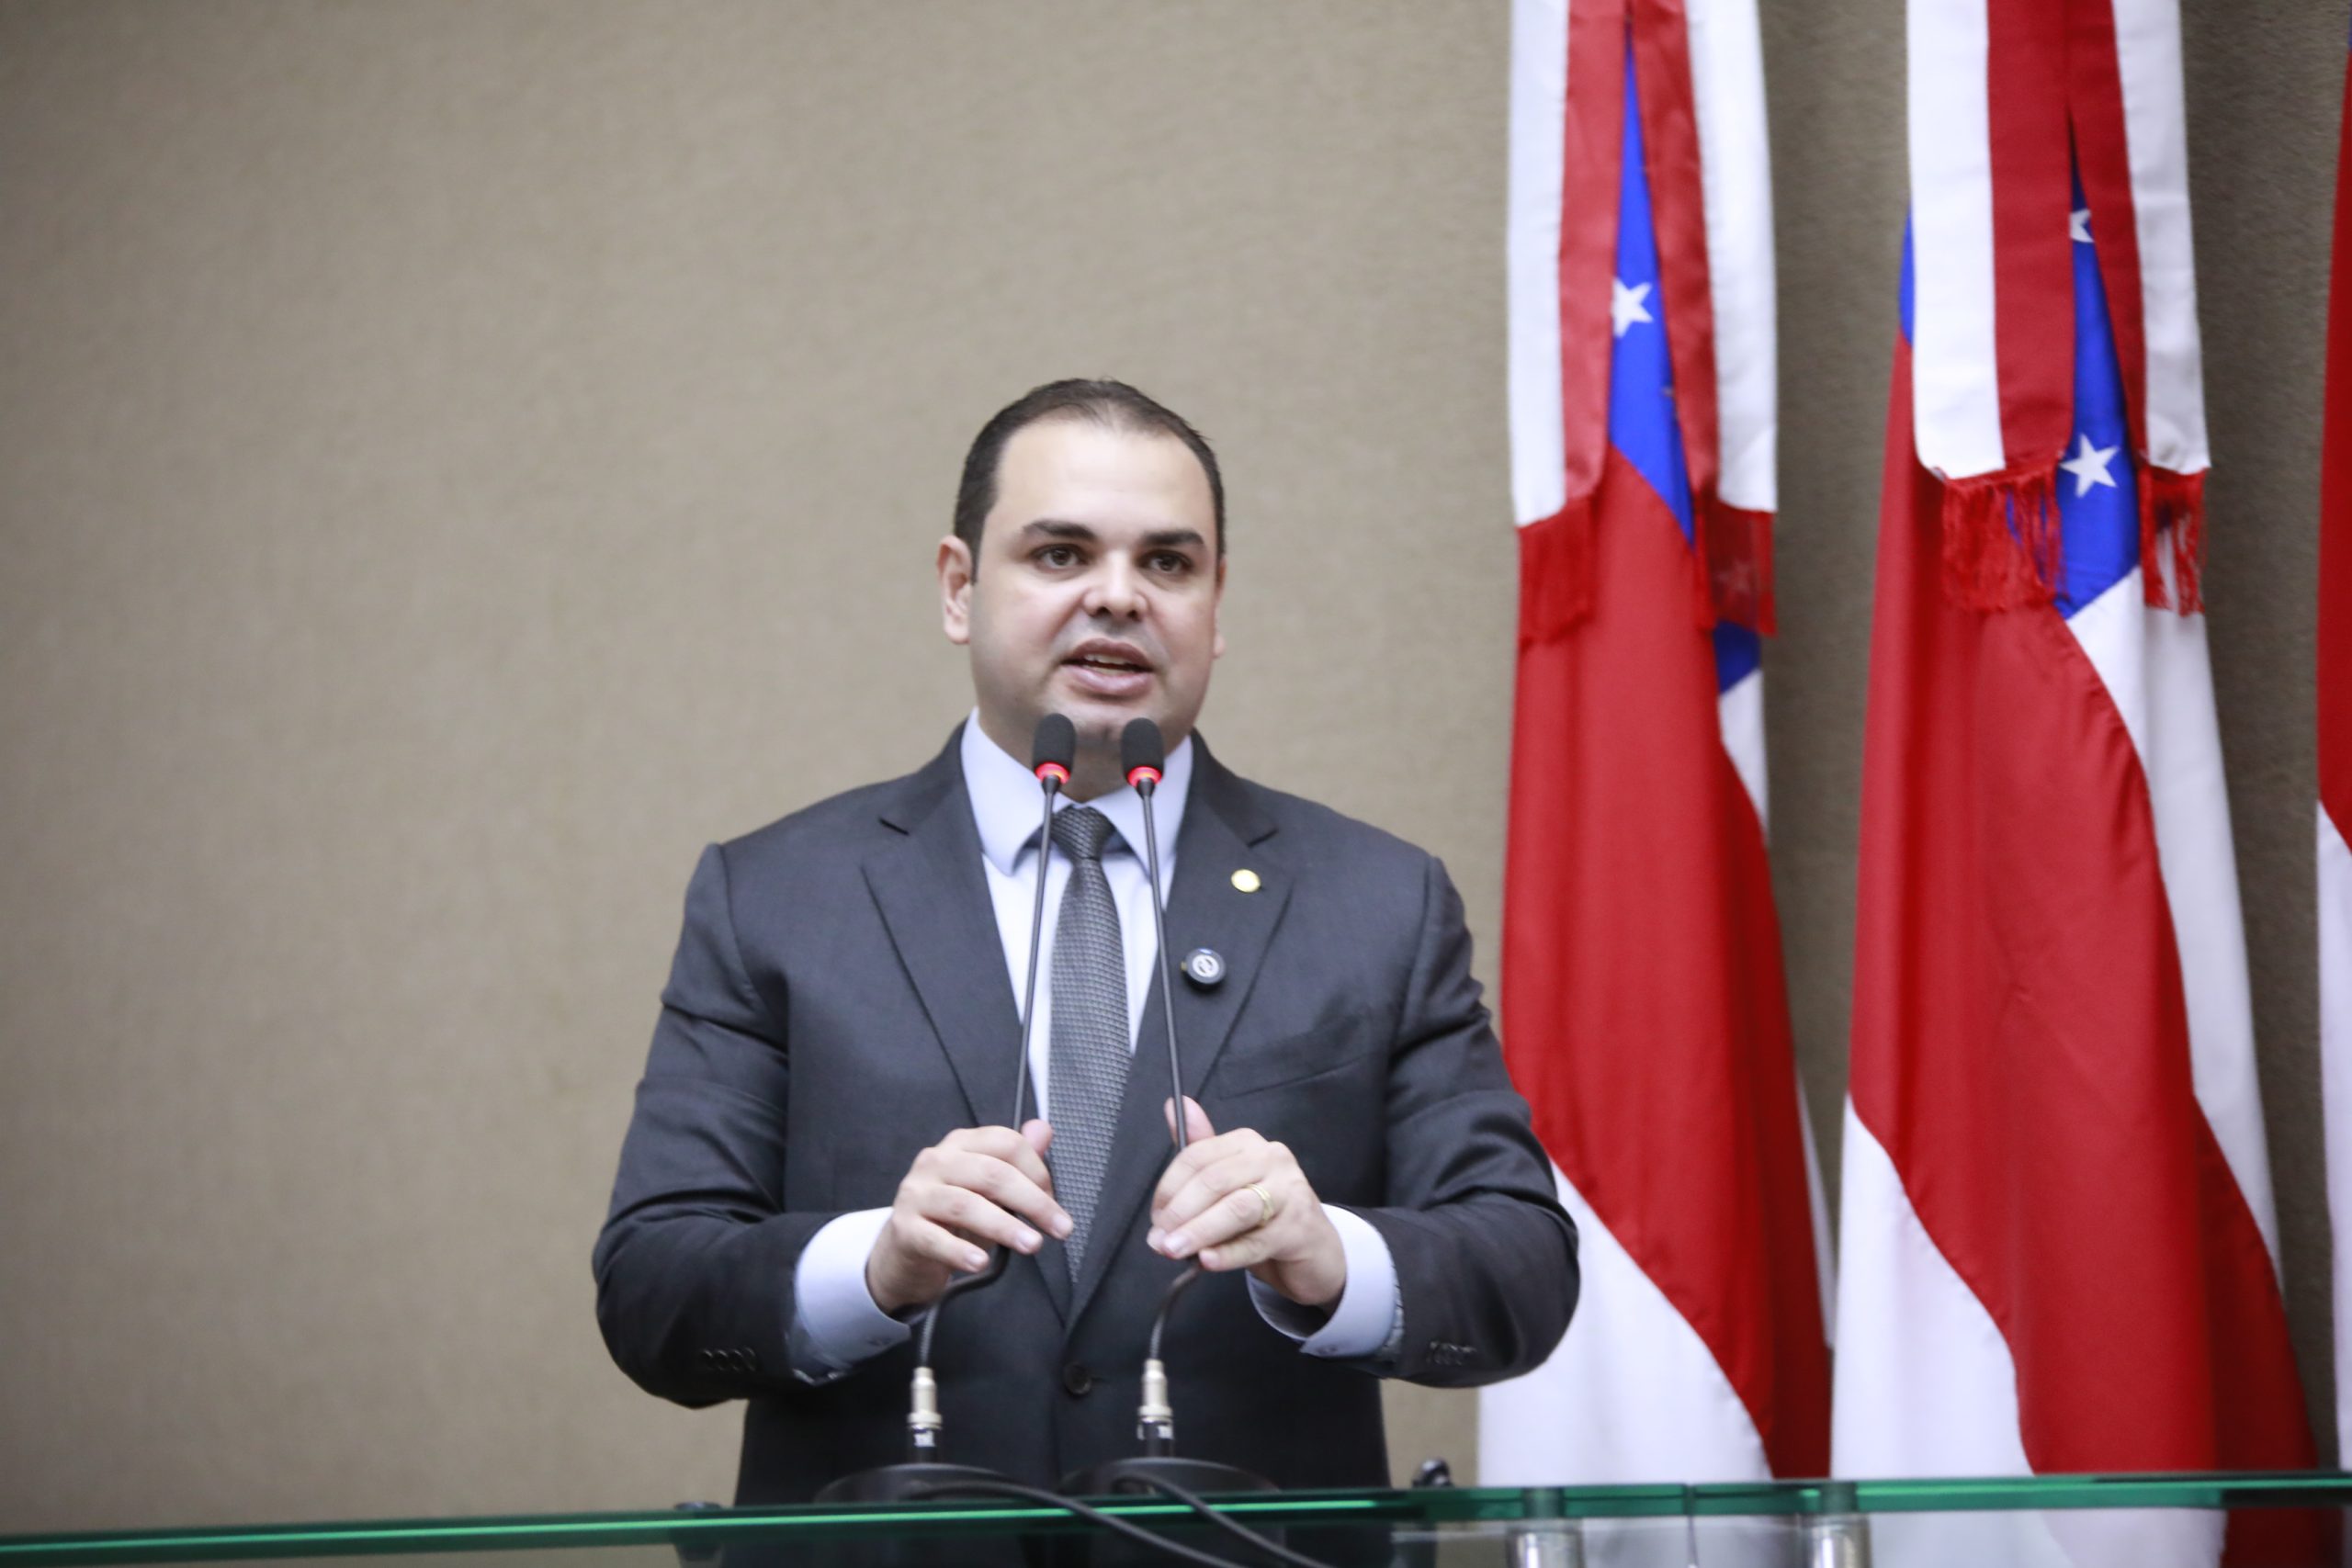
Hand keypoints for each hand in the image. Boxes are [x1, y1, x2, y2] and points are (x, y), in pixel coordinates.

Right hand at [865, 1120, 1071, 1313]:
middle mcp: (936, 1162)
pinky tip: (980, 1262)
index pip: (1006, 1143)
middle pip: (991, 1173)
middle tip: (1060, 1229)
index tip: (1054, 1201)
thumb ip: (1017, 1160)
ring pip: (965, 1205)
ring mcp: (917, 1194)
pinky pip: (935, 1239)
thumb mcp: (989, 1188)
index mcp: (961, 1145)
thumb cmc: (953, 1217)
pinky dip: (961, 1251)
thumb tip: (1043, 1131)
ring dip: (1004, 1227)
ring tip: (1031, 1244)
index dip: (1038, 1171)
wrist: (905, 1251)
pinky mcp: (904, 1228)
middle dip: (1033, 1202)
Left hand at [1148, 1097, 1345, 1309]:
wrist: (1314, 1250)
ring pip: (1237, 1208)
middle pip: (1215, 1180)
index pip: (1197, 1156)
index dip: (1169, 1188)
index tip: (1156, 1218)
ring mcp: (1290, 1192)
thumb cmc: (1264, 1214)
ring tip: (1174, 1249)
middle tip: (1159, 1240)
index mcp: (1247, 1143)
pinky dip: (1228, 1253)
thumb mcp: (1227, 1185)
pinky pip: (1257, 1241)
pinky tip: (1207, 1260)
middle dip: (1180, 1212)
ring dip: (1200, 1231)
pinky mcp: (1300, 1228)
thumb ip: (1198, 1153)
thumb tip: (1173, 1105)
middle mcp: (1272, 1159)